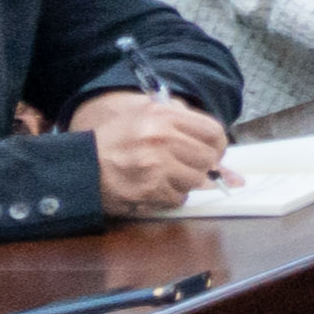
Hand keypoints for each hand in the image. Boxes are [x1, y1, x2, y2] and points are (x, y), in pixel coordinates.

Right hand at [65, 88, 223, 212]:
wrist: (79, 165)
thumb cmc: (116, 141)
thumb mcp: (148, 120)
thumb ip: (188, 131)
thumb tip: (234, 173)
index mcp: (162, 115)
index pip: (213, 131)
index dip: (216, 146)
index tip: (210, 153)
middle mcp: (160, 137)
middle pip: (207, 158)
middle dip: (200, 166)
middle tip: (181, 166)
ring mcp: (155, 164)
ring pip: (196, 180)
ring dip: (184, 183)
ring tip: (162, 176)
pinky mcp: (148, 188)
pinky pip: (178, 198)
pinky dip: (169, 197)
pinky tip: (152, 188)